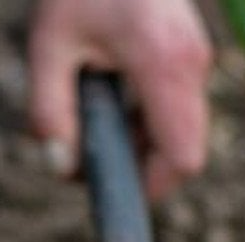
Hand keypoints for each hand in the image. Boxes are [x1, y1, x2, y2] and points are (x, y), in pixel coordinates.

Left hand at [28, 0, 212, 200]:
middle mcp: (192, 64)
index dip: (149, 189)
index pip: (181, 157)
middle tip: (83, 157)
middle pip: (183, 151)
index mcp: (164, 65)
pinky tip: (102, 100)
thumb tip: (60, 166)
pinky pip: (174, 108)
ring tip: (85, 120)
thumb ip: (49, 109)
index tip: (108, 193)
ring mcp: (196, 59)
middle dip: (137, 169)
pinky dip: (142, 120)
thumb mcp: (49, 45)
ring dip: (136, 143)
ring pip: (179, 131)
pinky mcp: (188, 54)